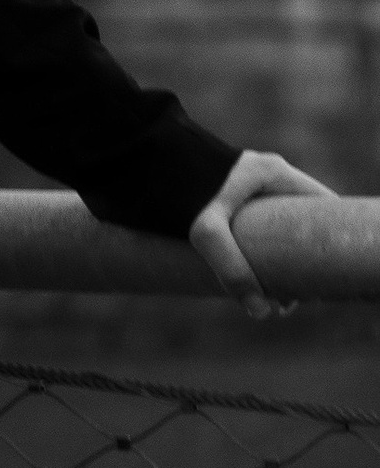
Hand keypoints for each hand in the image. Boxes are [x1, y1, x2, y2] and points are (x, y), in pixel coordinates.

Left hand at [189, 149, 333, 318]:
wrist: (135, 155)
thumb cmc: (174, 184)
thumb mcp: (206, 229)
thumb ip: (232, 268)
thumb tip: (261, 312)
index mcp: (273, 173)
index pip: (324, 206)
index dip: (331, 242)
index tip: (326, 279)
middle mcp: (264, 177)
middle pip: (299, 225)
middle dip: (300, 265)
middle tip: (291, 302)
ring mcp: (245, 185)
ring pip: (275, 230)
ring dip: (276, 264)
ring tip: (271, 302)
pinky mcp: (224, 196)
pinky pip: (254, 229)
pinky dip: (256, 255)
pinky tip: (248, 281)